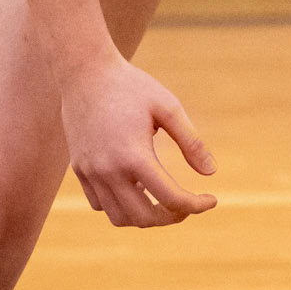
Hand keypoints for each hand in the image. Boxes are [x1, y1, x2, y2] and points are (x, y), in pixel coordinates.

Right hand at [59, 56, 216, 226]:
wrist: (85, 71)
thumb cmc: (131, 86)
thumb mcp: (168, 107)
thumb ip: (191, 142)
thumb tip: (211, 173)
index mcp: (134, 155)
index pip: (170, 199)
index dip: (196, 205)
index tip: (211, 200)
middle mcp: (108, 170)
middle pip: (144, 218)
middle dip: (172, 216)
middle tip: (188, 203)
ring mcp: (90, 172)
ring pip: (119, 218)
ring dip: (145, 216)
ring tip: (163, 197)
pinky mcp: (79, 169)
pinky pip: (99, 204)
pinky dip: (121, 206)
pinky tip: (137, 187)